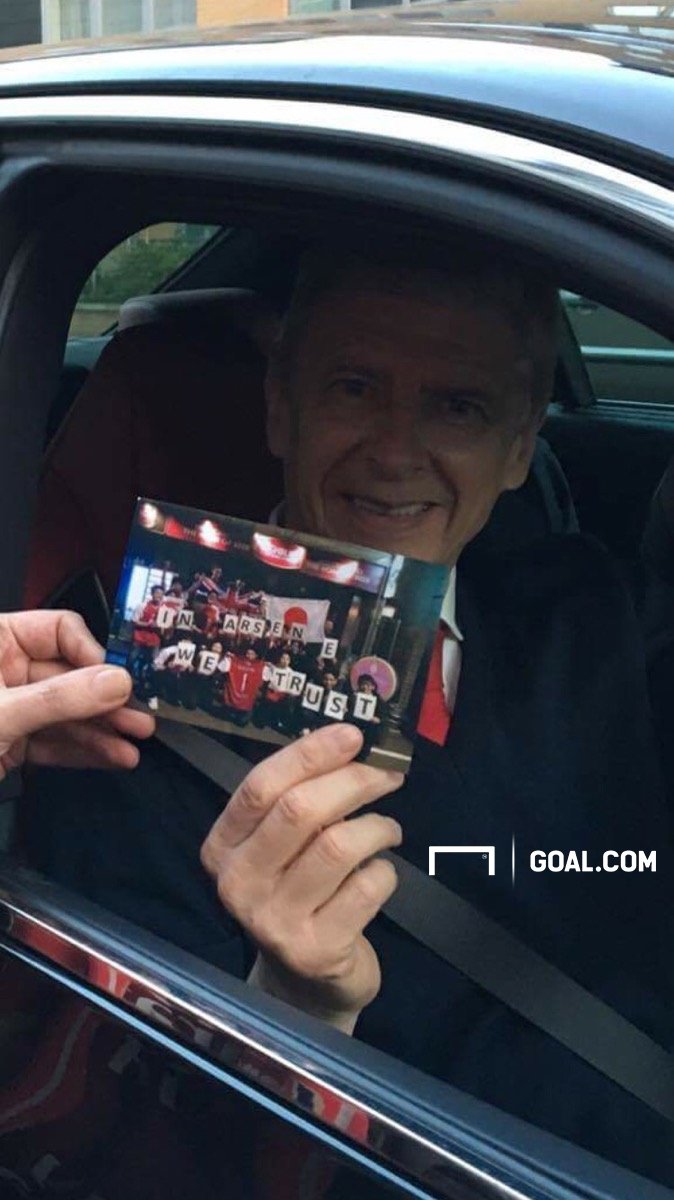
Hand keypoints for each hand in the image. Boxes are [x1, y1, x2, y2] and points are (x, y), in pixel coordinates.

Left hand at [0, 610, 154, 778]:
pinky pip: (55, 742)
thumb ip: (58, 697)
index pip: (59, 630)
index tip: (119, 680)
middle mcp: (6, 669)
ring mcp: (12, 707)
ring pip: (68, 713)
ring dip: (102, 731)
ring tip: (131, 745)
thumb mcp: (2, 712)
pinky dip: (83, 752)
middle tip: (138, 716)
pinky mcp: (13, 742)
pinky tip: (110, 757)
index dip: (93, 654)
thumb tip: (114, 682)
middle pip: (71, 676)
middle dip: (106, 701)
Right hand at [201, 724, 403, 1032]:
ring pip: (338, 846)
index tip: (353, 734)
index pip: (260, 786)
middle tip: (387, 775)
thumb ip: (297, 799)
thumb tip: (349, 742)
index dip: (310, 754)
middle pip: (299, 810)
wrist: (305, 983)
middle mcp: (238, 884)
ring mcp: (273, 921)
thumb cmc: (297, 894)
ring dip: (376, 827)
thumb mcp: (280, 848)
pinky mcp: (315, 949)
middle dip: (353, 782)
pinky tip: (381, 873)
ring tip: (388, 829)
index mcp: (222, 847)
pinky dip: (385, 871)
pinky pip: (365, 887)